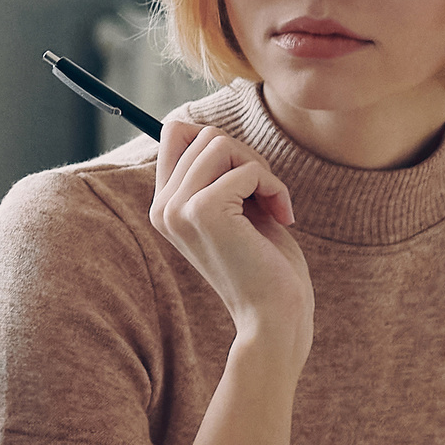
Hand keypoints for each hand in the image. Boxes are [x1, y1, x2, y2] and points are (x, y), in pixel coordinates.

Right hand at [146, 120, 311, 341]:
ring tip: (272, 205)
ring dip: (260, 170)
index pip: (175, 132)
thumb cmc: (265, 264)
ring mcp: (178, 208)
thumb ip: (217, 173)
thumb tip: (205, 129)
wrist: (273, 315)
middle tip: (266, 195)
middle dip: (246, 157)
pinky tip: (281, 216)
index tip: (245, 177)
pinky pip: (246, 168)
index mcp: (164, 206)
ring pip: (221, 144)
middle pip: (203, 134)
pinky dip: (273, 187)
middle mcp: (162, 206)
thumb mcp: (235, 209)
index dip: (218, 142)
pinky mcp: (203, 211)